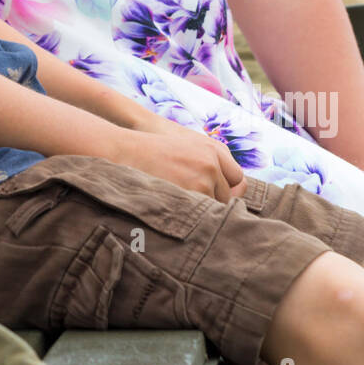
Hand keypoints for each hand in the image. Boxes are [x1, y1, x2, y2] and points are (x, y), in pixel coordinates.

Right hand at [100, 120, 246, 204]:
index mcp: (214, 149)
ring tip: (179, 205)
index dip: (227, 190)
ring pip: (214, 208)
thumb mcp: (187, 149)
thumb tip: (233, 194)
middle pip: (227, 197)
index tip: (214, 197)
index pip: (238, 179)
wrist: (125, 151)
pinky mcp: (192, 193)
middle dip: (212, 202)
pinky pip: (200, 214)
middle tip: (189, 201)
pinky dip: (191, 216)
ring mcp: (203, 178)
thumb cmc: (152, 152)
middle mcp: (212, 162)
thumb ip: (210, 166)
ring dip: (200, 210)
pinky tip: (177, 211)